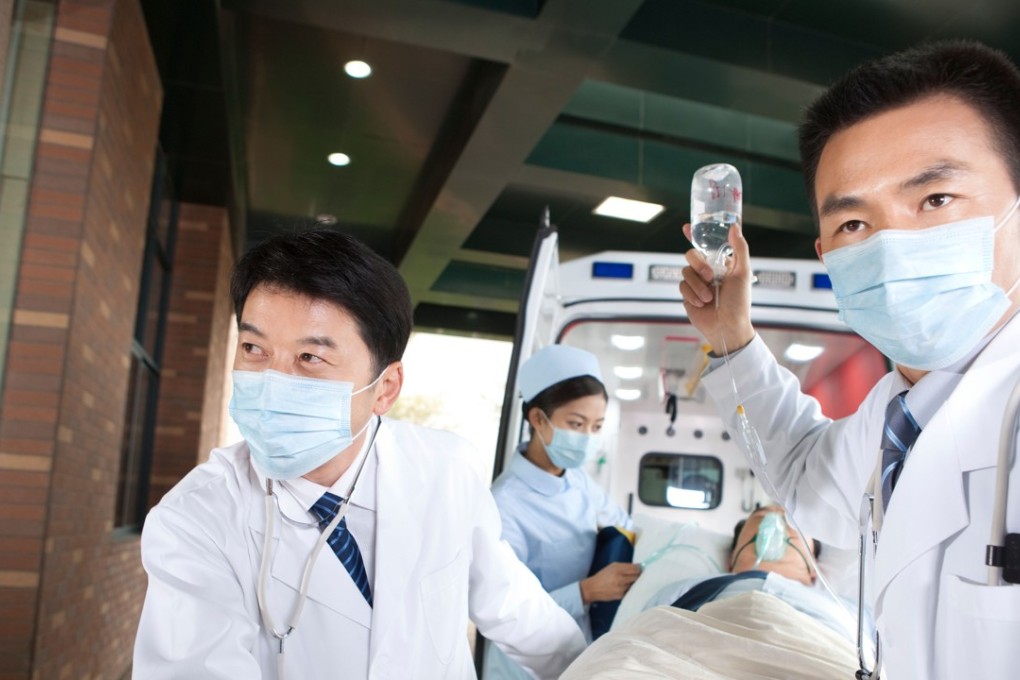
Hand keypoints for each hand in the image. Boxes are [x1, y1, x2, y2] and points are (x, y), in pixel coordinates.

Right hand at [580, 562, 641, 603]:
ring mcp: (621, 588)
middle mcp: (620, 578)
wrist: (593, 588)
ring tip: (625, 581)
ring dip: (632, 583)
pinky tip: (622, 587)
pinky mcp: (621, 596)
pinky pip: (629, 591)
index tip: (640, 569)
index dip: (639, 569)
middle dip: (637, 576)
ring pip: (633, 584)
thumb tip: (638, 566)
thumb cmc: (603, 575)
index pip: (635, 569)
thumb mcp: (612, 566)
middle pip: (636, 577)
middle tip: (634, 575)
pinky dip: (628, 589)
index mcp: (618, 569)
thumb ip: (625, 566)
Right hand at [679, 222, 754, 354]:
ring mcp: (696, 283)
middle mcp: (707, 272)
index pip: (706, 245)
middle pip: (691, 255)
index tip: (687, 227)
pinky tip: (702, 304)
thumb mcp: (743, 273)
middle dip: (699, 264)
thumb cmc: (739, 302)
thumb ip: (739, 249)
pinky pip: (682, 286)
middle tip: (709, 276)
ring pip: (685, 271)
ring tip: (709, 298)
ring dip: (698, 285)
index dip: (695, 235)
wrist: (727, 327)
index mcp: (721, 264)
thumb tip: (734, 227)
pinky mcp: (687, 295)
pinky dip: (692, 294)